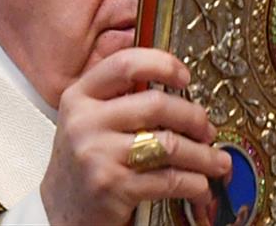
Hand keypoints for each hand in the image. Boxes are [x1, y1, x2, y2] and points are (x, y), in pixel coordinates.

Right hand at [40, 48, 231, 224]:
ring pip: (168, 144)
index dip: (163, 65)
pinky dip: (194, 183)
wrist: (59, 213)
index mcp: (79, 96)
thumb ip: (120, 98)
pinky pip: (168, 179)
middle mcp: (85, 121)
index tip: (185, 77)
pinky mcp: (113, 186)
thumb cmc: (84, 163)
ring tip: (217, 162)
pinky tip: (201, 186)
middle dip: (194, 117)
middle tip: (207, 129)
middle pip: (156, 104)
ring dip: (203, 155)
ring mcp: (97, 154)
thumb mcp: (89, 121)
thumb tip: (177, 86)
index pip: (125, 65)